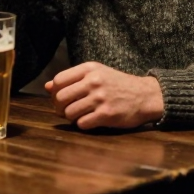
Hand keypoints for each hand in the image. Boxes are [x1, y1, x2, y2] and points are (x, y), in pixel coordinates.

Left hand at [45, 62, 163, 129]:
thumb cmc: (118, 85)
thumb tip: (47, 87)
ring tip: (79, 115)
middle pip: (61, 98)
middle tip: (67, 110)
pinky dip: (82, 124)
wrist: (146, 96)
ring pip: (69, 112)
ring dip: (71, 117)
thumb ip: (72, 79)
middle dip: (60, 107)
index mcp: (90, 69)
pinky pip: (82, 123)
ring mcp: (100, 98)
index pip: (59, 80)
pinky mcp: (106, 114)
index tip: (61, 98)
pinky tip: (90, 120)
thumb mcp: (97, 74)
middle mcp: (94, 81)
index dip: (55, 92)